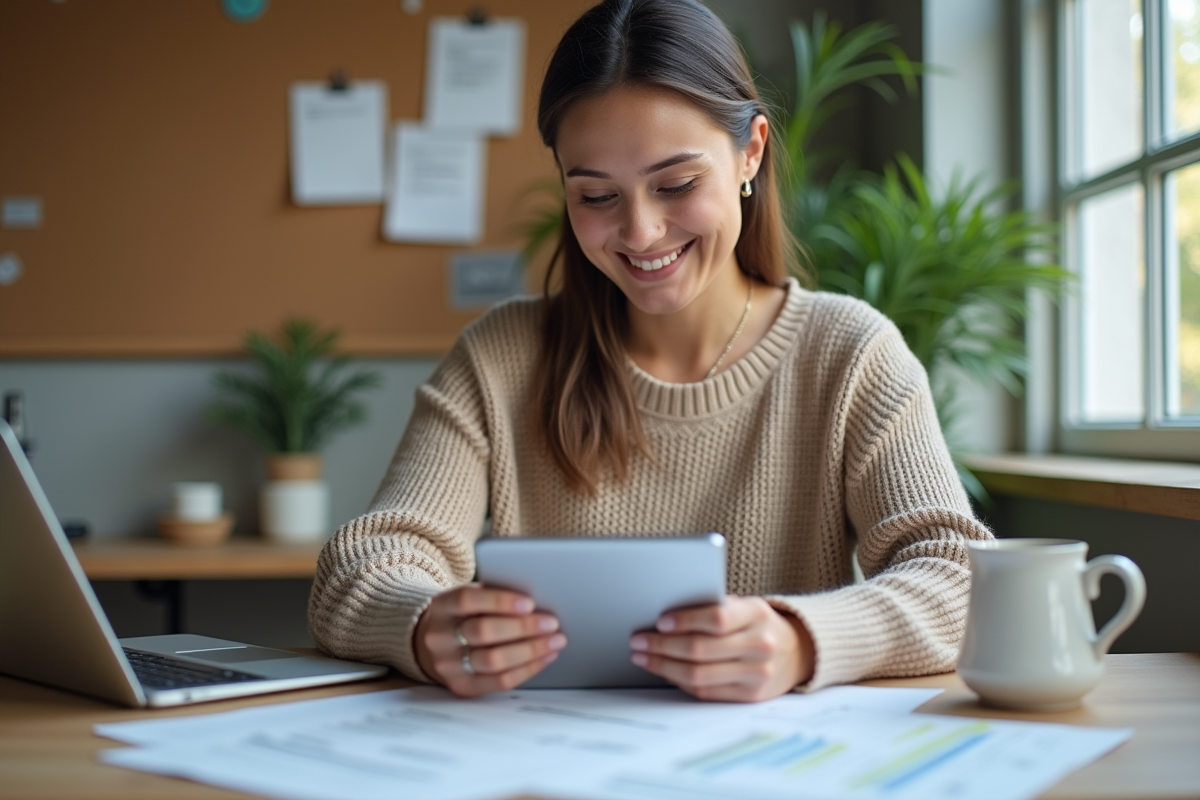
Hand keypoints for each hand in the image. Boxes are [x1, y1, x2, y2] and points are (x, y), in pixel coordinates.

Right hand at [414, 583, 565, 696]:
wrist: (440, 644)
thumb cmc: (467, 615)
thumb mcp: (473, 598)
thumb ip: (495, 596)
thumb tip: (538, 600)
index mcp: (442, 606)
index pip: (467, 600)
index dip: (500, 601)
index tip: (530, 603)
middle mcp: (440, 637)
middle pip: (482, 631)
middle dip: (522, 627)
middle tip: (551, 623)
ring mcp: (449, 665)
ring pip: (493, 660)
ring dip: (530, 651)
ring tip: (554, 641)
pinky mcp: (463, 687)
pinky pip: (499, 681)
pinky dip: (528, 669)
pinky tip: (545, 657)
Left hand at [629, 596, 814, 701]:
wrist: (794, 652)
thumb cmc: (755, 623)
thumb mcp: (742, 605)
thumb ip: (712, 606)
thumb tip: (663, 614)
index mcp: (757, 613)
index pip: (717, 618)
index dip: (685, 621)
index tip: (660, 621)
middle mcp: (760, 645)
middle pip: (701, 650)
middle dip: (662, 646)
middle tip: (638, 641)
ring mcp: (757, 674)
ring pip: (699, 675)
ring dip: (663, 666)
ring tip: (643, 657)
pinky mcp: (749, 697)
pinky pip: (705, 692)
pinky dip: (679, 681)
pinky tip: (663, 670)